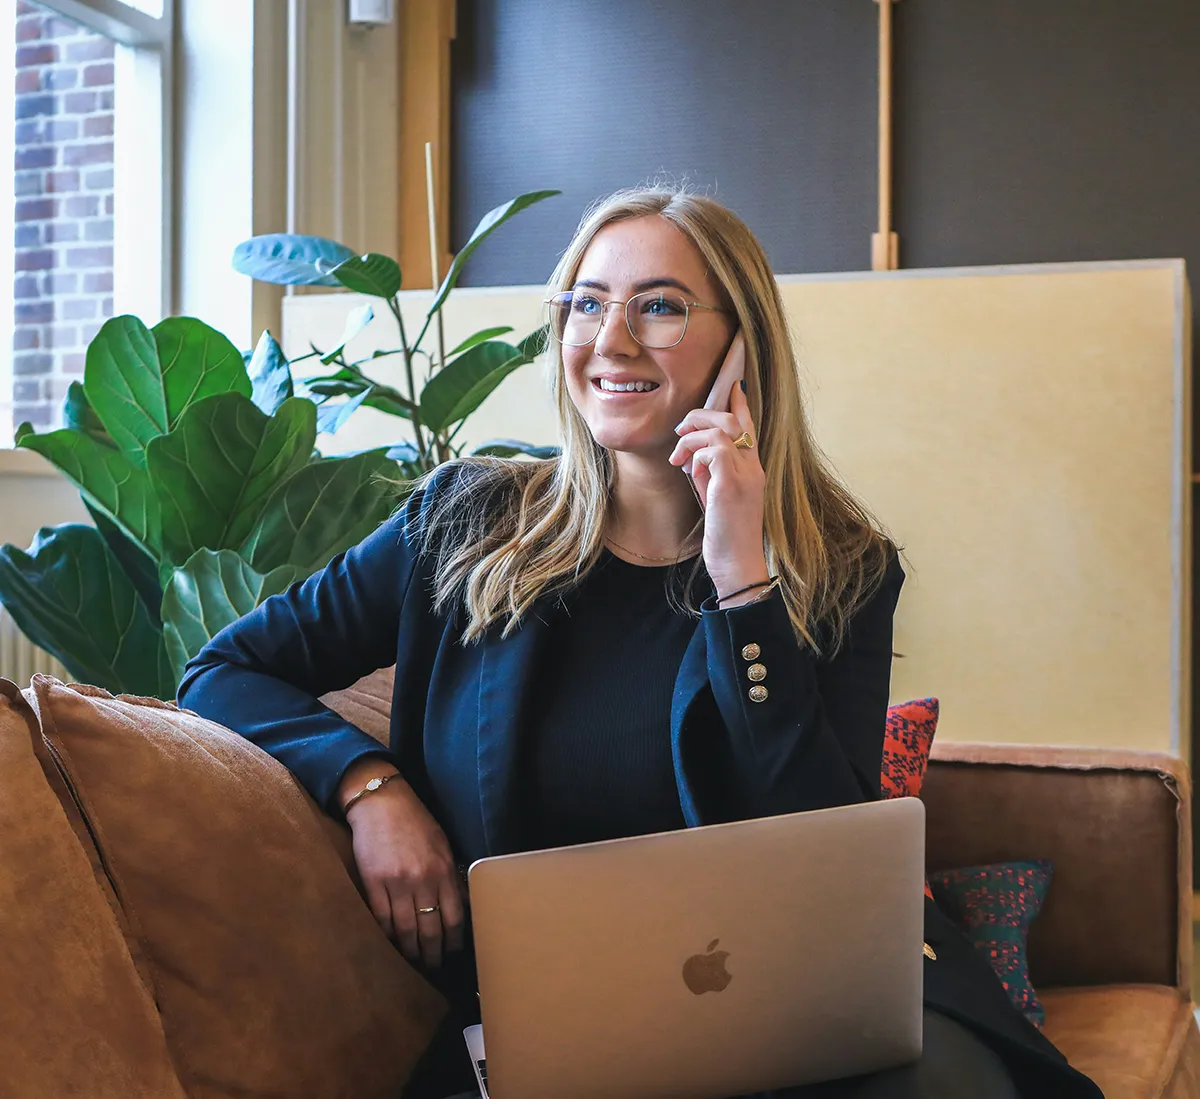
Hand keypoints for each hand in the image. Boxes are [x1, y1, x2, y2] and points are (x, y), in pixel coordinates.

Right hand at [339, 761, 465, 968]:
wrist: (382, 802)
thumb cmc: (415, 822)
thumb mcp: (442, 845)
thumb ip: (449, 875)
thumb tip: (460, 905)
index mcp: (443, 870)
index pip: (454, 917)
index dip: (454, 941)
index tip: (453, 953)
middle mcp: (423, 880)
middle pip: (430, 930)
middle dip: (432, 954)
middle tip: (433, 968)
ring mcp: (397, 883)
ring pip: (406, 930)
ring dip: (410, 951)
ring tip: (412, 962)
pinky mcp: (374, 882)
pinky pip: (382, 918)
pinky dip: (387, 935)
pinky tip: (391, 944)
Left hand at [668, 381, 768, 598]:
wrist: (737, 565)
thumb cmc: (726, 536)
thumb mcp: (717, 498)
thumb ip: (710, 474)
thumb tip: (694, 457)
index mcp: (752, 470)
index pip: (749, 427)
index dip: (740, 404)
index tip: (732, 386)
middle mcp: (753, 468)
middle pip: (731, 420)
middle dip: (701, 416)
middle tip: (680, 432)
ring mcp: (745, 475)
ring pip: (720, 430)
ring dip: (692, 438)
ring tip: (678, 457)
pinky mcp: (732, 486)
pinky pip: (714, 450)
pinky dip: (696, 455)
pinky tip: (690, 471)